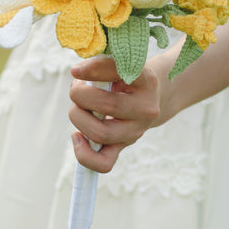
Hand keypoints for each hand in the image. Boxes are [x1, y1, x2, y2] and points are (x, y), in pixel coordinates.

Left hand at [69, 56, 161, 172]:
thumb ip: (101, 65)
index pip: (119, 72)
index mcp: (146, 81)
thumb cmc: (127, 78)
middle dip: (80, 95)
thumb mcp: (121, 65)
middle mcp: (145, 108)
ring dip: (78, 118)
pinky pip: (103, 163)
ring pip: (100, 133)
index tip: (75, 70)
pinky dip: (83, 153)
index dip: (93, 70)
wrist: (152, 99)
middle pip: (105, 105)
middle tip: (77, 89)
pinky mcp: (123, 146)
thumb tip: (77, 74)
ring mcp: (135, 131)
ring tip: (78, 108)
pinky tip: (77, 136)